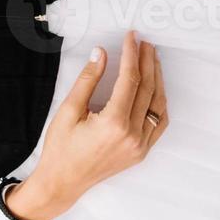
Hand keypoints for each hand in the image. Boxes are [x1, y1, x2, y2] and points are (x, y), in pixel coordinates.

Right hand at [5, 30, 168, 219]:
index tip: (131, 37)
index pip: (129, 80)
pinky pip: (159, 123)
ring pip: (158, 105)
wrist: (63, 182)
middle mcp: (131, 135)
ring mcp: (140, 146)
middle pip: (147, 89)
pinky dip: (159, 103)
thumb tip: (101, 53)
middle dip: (147, 62)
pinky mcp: (141, 152)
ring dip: (157, 79)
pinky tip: (154, 88)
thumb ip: (88, 80)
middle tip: (144, 43)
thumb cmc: (60, 148)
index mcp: (113, 124)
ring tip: (151, 60)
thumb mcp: (68, 110)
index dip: (131, 55)